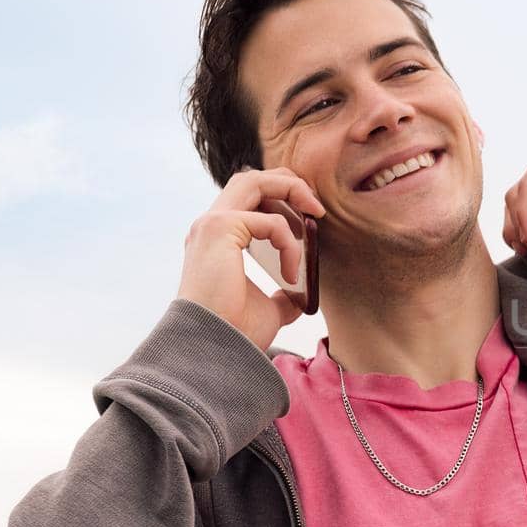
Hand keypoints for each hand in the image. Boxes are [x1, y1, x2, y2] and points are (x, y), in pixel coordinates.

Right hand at [176, 166, 326, 351]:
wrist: (216, 348)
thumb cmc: (236, 332)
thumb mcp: (269, 308)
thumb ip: (283, 295)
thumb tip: (300, 295)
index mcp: (218, 241)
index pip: (248, 197)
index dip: (281, 196)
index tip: (311, 217)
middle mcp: (210, 226)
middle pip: (250, 178)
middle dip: (288, 182)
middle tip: (316, 207)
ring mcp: (211, 225)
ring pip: (253, 180)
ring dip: (290, 190)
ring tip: (315, 213)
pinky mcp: (219, 229)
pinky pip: (270, 221)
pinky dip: (289, 242)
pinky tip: (291, 272)